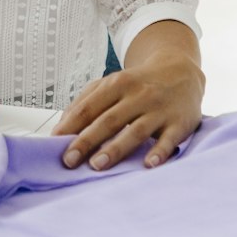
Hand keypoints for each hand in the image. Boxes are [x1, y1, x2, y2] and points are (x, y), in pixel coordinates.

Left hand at [54, 53, 204, 170]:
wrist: (182, 71)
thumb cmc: (138, 83)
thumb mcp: (112, 83)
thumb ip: (86, 101)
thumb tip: (61, 128)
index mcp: (117, 84)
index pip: (89, 107)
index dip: (71, 126)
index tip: (54, 144)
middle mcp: (138, 95)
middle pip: (109, 120)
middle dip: (87, 140)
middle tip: (69, 161)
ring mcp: (160, 109)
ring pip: (135, 130)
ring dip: (116, 149)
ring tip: (97, 165)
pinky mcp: (180, 123)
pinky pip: (169, 140)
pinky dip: (160, 152)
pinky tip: (149, 165)